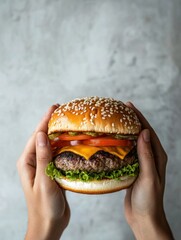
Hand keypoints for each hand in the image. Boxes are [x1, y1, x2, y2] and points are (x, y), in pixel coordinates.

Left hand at [17, 105, 69, 239]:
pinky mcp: (52, 170)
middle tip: (64, 111)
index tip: (55, 108)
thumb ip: (43, 158)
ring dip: (60, 134)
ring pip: (52, 145)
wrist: (49, 224)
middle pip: (43, 137)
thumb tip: (43, 134)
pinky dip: (65, 146)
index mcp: (27, 161)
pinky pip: (58, 154)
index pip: (37, 136)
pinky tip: (73, 141)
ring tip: (70, 123)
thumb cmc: (44, 206)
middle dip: (52, 124)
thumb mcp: (44, 182)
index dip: (46, 121)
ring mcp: (43, 165)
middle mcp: (34, 161)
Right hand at [124, 102, 173, 239]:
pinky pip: (126, 152)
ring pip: (132, 142)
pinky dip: (120, 144)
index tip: (128, 106)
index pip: (148, 131)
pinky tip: (111, 142)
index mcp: (157, 156)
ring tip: (114, 122)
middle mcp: (150, 157)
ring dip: (124, 131)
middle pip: (140, 133)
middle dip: (131, 120)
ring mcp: (141, 162)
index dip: (139, 117)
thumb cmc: (149, 200)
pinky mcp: (133, 168)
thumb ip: (147, 155)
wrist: (143, 217)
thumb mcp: (149, 177)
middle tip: (119, 110)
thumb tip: (144, 132)